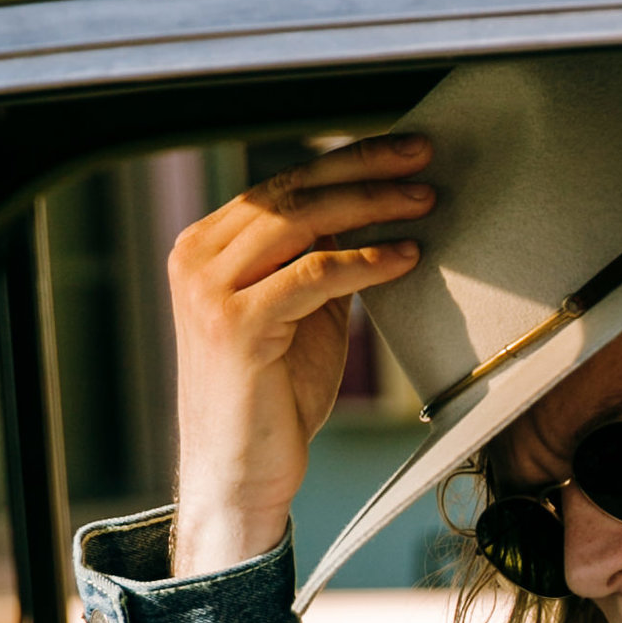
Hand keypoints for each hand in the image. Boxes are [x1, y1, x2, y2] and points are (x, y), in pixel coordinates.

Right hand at [168, 131, 434, 578]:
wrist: (241, 471)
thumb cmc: (273, 396)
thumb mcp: (298, 311)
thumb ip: (318, 261)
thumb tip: (373, 211)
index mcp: (206, 246)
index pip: (284, 185)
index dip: (347, 161)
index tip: (404, 151)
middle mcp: (196, 258)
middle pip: (292, 191)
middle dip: (364, 168)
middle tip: (423, 156)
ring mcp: (208, 290)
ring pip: (300, 222)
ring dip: (371, 205)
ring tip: (425, 201)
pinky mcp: (234, 325)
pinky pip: (313, 275)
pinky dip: (366, 260)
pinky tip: (406, 256)